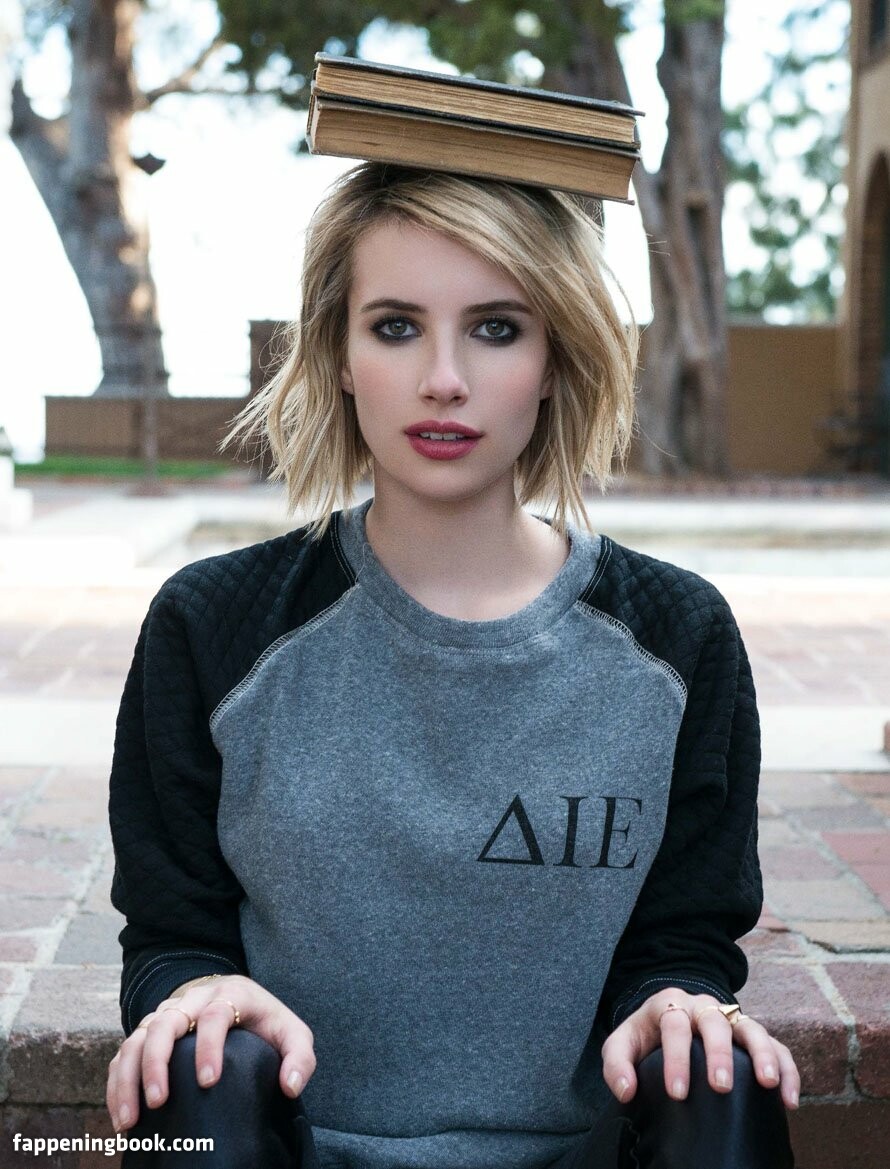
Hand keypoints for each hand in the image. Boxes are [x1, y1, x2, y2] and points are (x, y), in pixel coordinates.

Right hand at [106, 975, 315, 1133]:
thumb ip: (300, 1056)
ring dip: (128, 1077)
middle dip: (157, 1062)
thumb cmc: (265, 1021)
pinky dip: (117, 1082)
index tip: (208, 1082)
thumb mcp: (292, 1033)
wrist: (238, 1000)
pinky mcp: (149, 1031)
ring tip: (130, 1119)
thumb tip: (290, 1086)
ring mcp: (167, 1013)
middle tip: (160, 1101)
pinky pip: (124, 1052)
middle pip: (166, 1022)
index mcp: (230, 994)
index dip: (209, 1046)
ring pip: (137, 1036)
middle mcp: (193, 999)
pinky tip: (121, 1116)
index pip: (216, 1014)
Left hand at [601, 987, 799, 1109]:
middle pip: (714, 1022)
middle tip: (720, 1087)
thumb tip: (626, 1092)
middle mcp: (704, 1007)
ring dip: (761, 1054)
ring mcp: (732, 1017)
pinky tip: (789, 1099)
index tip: (677, 1094)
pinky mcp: (752, 1033)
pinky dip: (787, 1068)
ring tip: (768, 1084)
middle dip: (719, 1054)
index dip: (676, 1058)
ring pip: (752, 1027)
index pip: (674, 1024)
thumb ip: (616, 1064)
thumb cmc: (646, 1035)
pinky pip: (776, 1045)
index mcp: (670, 1004)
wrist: (670, 1015)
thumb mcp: (624, 1042)